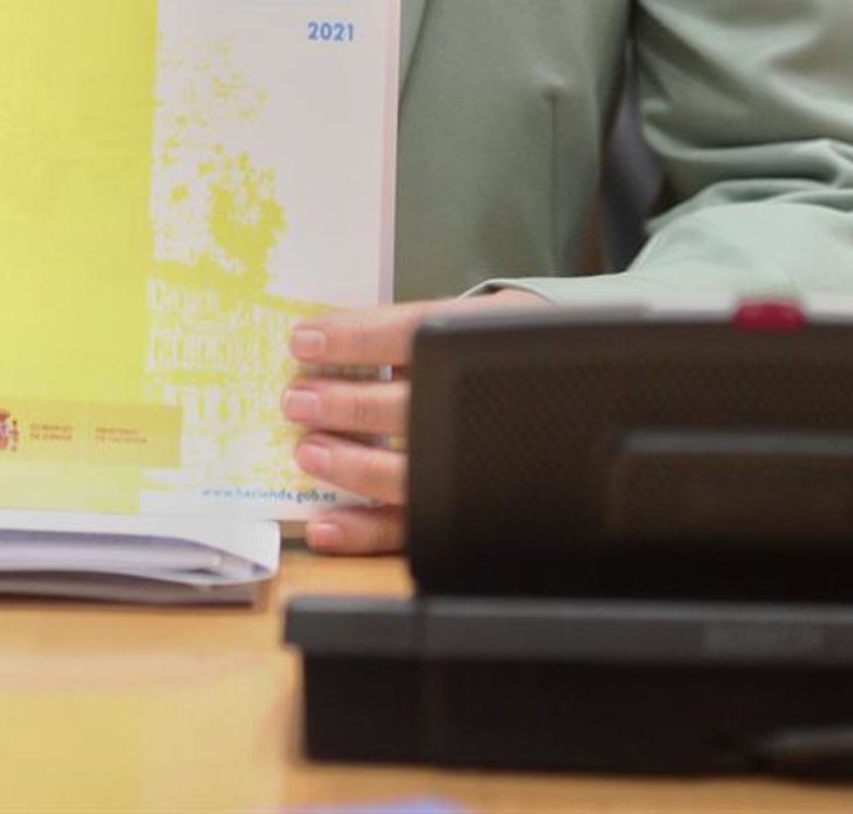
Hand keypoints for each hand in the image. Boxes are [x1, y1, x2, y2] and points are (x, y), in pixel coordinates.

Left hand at [285, 288, 548, 555]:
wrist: (554, 393)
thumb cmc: (489, 353)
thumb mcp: (462, 321)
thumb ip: (403, 333)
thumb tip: (323, 340)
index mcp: (476, 344)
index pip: (411, 334)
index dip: (355, 338)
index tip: (304, 340)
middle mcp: (475, 407)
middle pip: (408, 409)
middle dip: (345, 405)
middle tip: (298, 399)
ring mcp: (467, 466)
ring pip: (406, 475)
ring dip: (349, 466)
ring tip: (307, 451)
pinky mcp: (454, 513)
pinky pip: (407, 531)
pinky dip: (361, 531)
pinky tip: (325, 524)